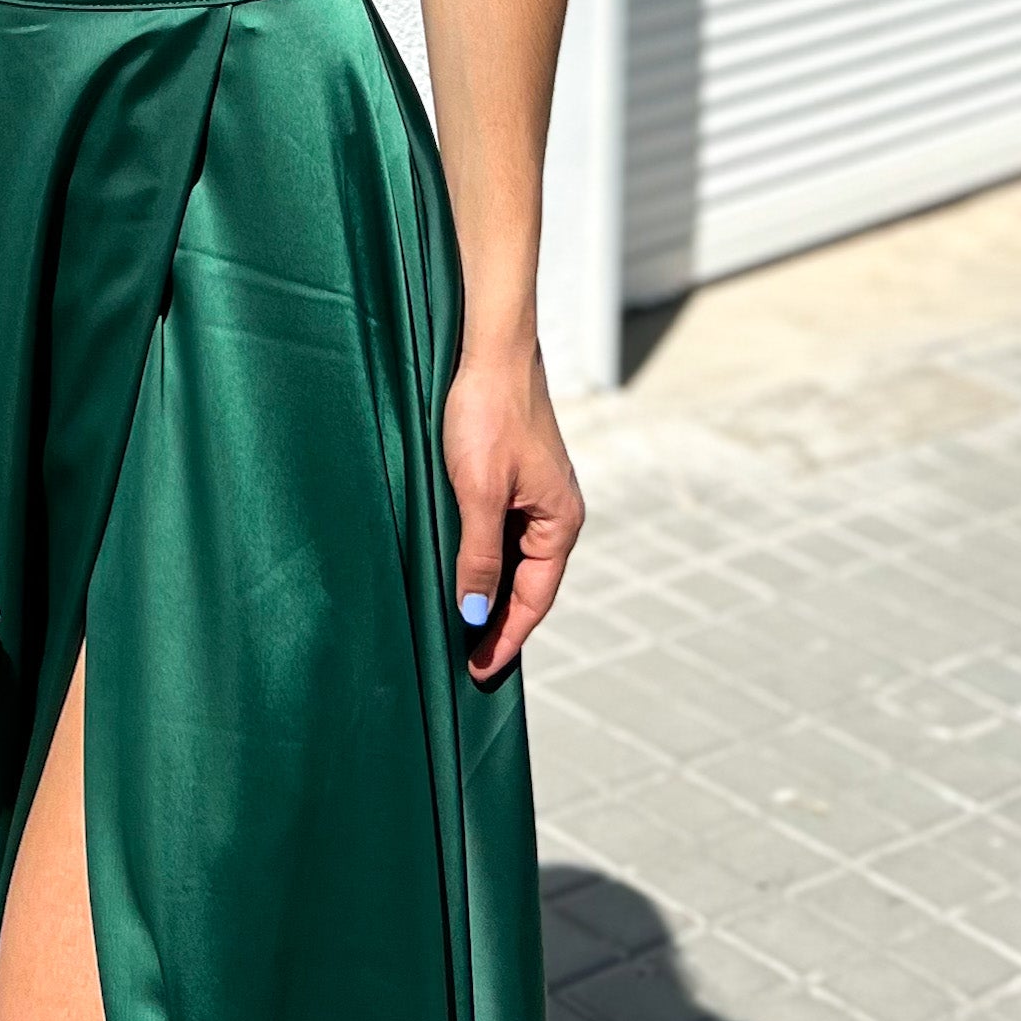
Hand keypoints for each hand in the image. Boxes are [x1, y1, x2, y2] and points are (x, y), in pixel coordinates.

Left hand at [443, 349, 583, 685]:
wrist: (491, 347)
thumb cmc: (488, 414)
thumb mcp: (478, 493)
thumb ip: (478, 557)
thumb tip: (475, 616)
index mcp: (559, 522)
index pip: (534, 600)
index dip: (506, 639)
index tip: (480, 673)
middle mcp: (555, 512)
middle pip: (528, 584)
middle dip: (500, 623)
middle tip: (467, 662)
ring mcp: (537, 493)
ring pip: (514, 558)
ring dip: (491, 591)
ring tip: (461, 627)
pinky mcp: (517, 475)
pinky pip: (503, 531)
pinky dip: (485, 558)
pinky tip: (462, 570)